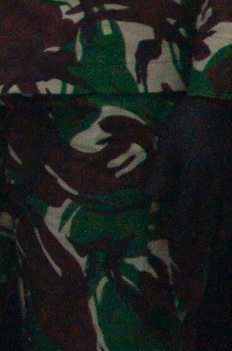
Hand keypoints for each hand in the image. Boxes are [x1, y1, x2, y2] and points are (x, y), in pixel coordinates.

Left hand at [151, 96, 231, 250]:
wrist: (219, 104)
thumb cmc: (188, 123)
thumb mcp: (168, 145)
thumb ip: (161, 173)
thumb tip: (148, 198)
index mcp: (193, 177)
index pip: (185, 215)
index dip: (182, 237)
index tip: (178, 256)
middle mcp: (214, 184)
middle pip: (209, 221)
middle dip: (202, 245)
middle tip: (198, 266)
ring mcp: (231, 180)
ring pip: (228, 215)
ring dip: (223, 237)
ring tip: (219, 254)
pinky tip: (231, 230)